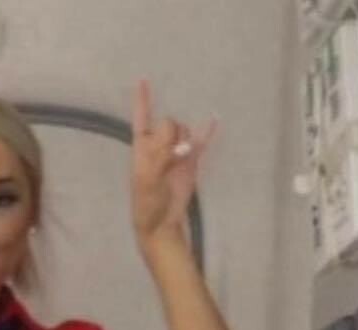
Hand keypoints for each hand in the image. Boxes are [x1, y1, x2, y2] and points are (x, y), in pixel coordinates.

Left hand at [130, 78, 216, 246]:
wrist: (161, 222)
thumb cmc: (146, 203)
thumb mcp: (146, 180)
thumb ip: (160, 158)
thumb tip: (182, 147)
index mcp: (142, 147)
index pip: (142, 118)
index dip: (143, 100)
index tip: (143, 79)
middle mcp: (159, 145)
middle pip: (170, 122)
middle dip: (172, 135)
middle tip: (170, 158)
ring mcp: (176, 152)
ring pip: (184, 131)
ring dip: (184, 141)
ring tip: (179, 161)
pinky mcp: (190, 162)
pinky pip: (200, 142)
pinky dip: (207, 132)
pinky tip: (214, 120)